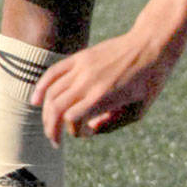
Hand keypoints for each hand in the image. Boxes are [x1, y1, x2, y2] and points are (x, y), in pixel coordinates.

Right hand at [32, 31, 182, 142]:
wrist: (151, 46)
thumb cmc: (150, 81)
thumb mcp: (139, 110)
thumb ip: (114, 124)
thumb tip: (91, 129)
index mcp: (103, 97)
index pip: (72, 120)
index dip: (75, 132)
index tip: (86, 134)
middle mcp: (88, 82)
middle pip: (55, 109)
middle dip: (52, 128)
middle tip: (56, 141)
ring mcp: (82, 68)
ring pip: (51, 93)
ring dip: (46, 113)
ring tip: (49, 125)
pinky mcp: (80, 58)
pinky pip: (53, 73)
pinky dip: (41, 87)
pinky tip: (35, 101)